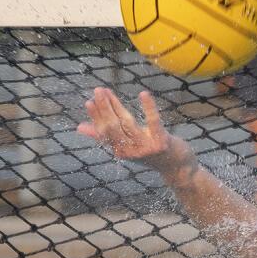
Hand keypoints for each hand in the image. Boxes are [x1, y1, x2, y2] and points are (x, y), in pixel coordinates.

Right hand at [78, 88, 195, 177]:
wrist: (176, 167)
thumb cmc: (149, 152)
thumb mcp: (126, 145)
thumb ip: (105, 136)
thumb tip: (80, 127)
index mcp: (119, 150)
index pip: (103, 132)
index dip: (96, 117)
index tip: (89, 101)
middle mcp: (130, 151)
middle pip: (113, 127)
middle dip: (104, 108)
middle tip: (98, 90)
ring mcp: (146, 147)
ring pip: (127, 123)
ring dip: (116, 105)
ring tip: (107, 91)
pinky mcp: (161, 142)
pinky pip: (153, 122)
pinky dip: (149, 107)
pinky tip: (143, 93)